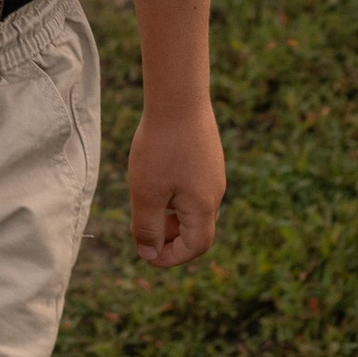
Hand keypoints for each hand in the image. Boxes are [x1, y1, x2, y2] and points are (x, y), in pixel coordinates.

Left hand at [126, 104, 224, 267]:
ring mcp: (214, 174)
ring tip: (146, 203)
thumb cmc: (160, 147)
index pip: (195, 247)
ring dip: (171, 217)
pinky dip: (175, 197)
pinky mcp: (208, 159)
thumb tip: (149, 254)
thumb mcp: (146, 193)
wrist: (179, 98)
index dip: (171, 258)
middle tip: (142, 231)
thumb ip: (147, 227)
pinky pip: (194, 190)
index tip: (146, 255)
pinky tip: (156, 179)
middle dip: (170, 238)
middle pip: (197, 231)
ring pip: (194, 209)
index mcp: (203, 206)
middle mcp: (215, 193)